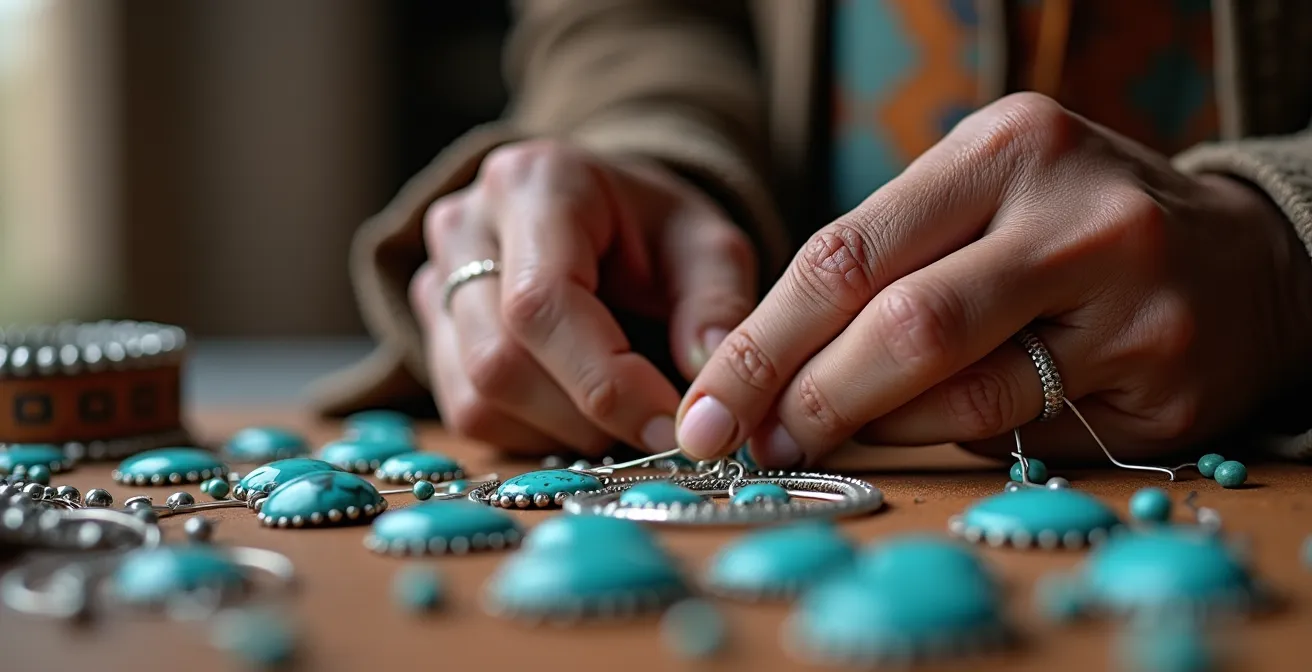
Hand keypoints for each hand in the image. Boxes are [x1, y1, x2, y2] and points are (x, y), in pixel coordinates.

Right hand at [411, 140, 756, 455]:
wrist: (608, 222)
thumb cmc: (658, 234)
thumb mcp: (710, 249)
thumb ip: (716, 308)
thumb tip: (706, 398)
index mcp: (536, 184)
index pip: (542, 303)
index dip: (604, 380)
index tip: (668, 424)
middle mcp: (466, 225)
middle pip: (499, 360)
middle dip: (587, 415)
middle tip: (654, 429)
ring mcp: (434, 279)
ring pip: (478, 396)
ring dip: (562, 430)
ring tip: (621, 413)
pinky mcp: (431, 332)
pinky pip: (469, 412)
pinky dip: (535, 431)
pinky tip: (579, 408)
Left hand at [677, 93, 1311, 466]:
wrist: (1247, 258)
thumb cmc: (1075, 231)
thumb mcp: (985, 204)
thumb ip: (889, 269)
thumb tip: (769, 375)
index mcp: (1001, 146)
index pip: (846, 251)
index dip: (763, 338)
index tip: (707, 401)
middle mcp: (1067, 209)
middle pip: (896, 321)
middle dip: (799, 394)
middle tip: (741, 444)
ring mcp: (1126, 292)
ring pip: (956, 389)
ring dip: (869, 427)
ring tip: (816, 440)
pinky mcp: (1161, 372)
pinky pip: (1019, 429)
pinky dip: (950, 439)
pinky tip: (923, 431)